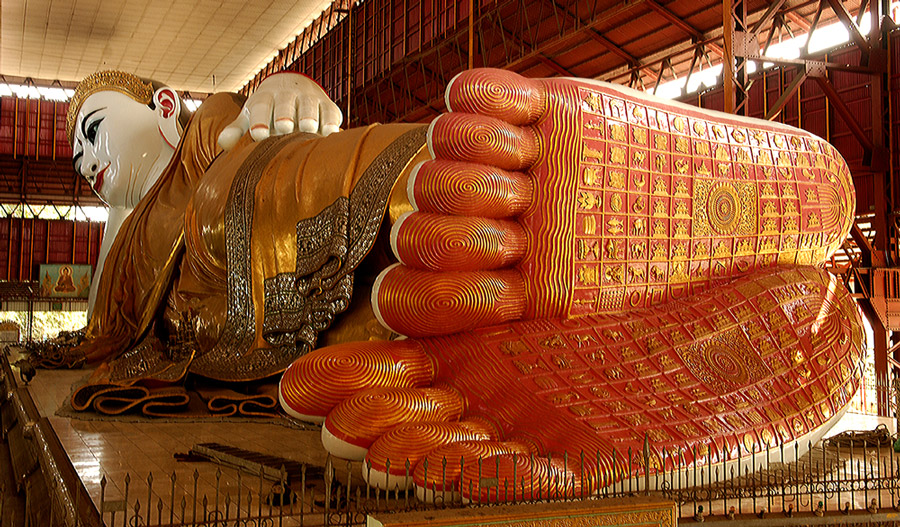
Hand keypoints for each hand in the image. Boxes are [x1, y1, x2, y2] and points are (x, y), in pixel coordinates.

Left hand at [218, 72, 342, 149]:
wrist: (295, 86)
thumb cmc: (268, 109)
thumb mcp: (251, 115)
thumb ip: (237, 130)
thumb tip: (223, 145)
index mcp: (265, 97)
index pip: (261, 106)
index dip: (259, 119)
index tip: (258, 134)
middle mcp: (287, 95)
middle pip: (285, 103)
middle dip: (284, 114)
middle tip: (284, 127)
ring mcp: (309, 98)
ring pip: (309, 106)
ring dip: (309, 116)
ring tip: (308, 128)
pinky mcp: (328, 106)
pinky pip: (331, 112)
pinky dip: (331, 122)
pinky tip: (330, 133)